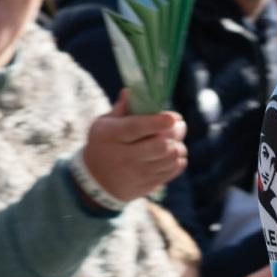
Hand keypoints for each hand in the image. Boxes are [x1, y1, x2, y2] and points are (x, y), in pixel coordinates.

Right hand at [80, 89, 187, 204]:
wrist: (97, 181)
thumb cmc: (104, 144)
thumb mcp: (104, 125)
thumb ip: (121, 109)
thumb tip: (132, 91)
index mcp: (112, 136)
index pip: (136, 128)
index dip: (157, 122)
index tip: (173, 117)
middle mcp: (124, 156)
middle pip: (159, 145)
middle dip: (175, 132)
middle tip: (179, 125)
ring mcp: (137, 173)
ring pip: (169, 158)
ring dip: (178, 146)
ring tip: (175, 139)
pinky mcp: (147, 185)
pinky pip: (172, 171)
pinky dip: (178, 160)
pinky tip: (173, 152)